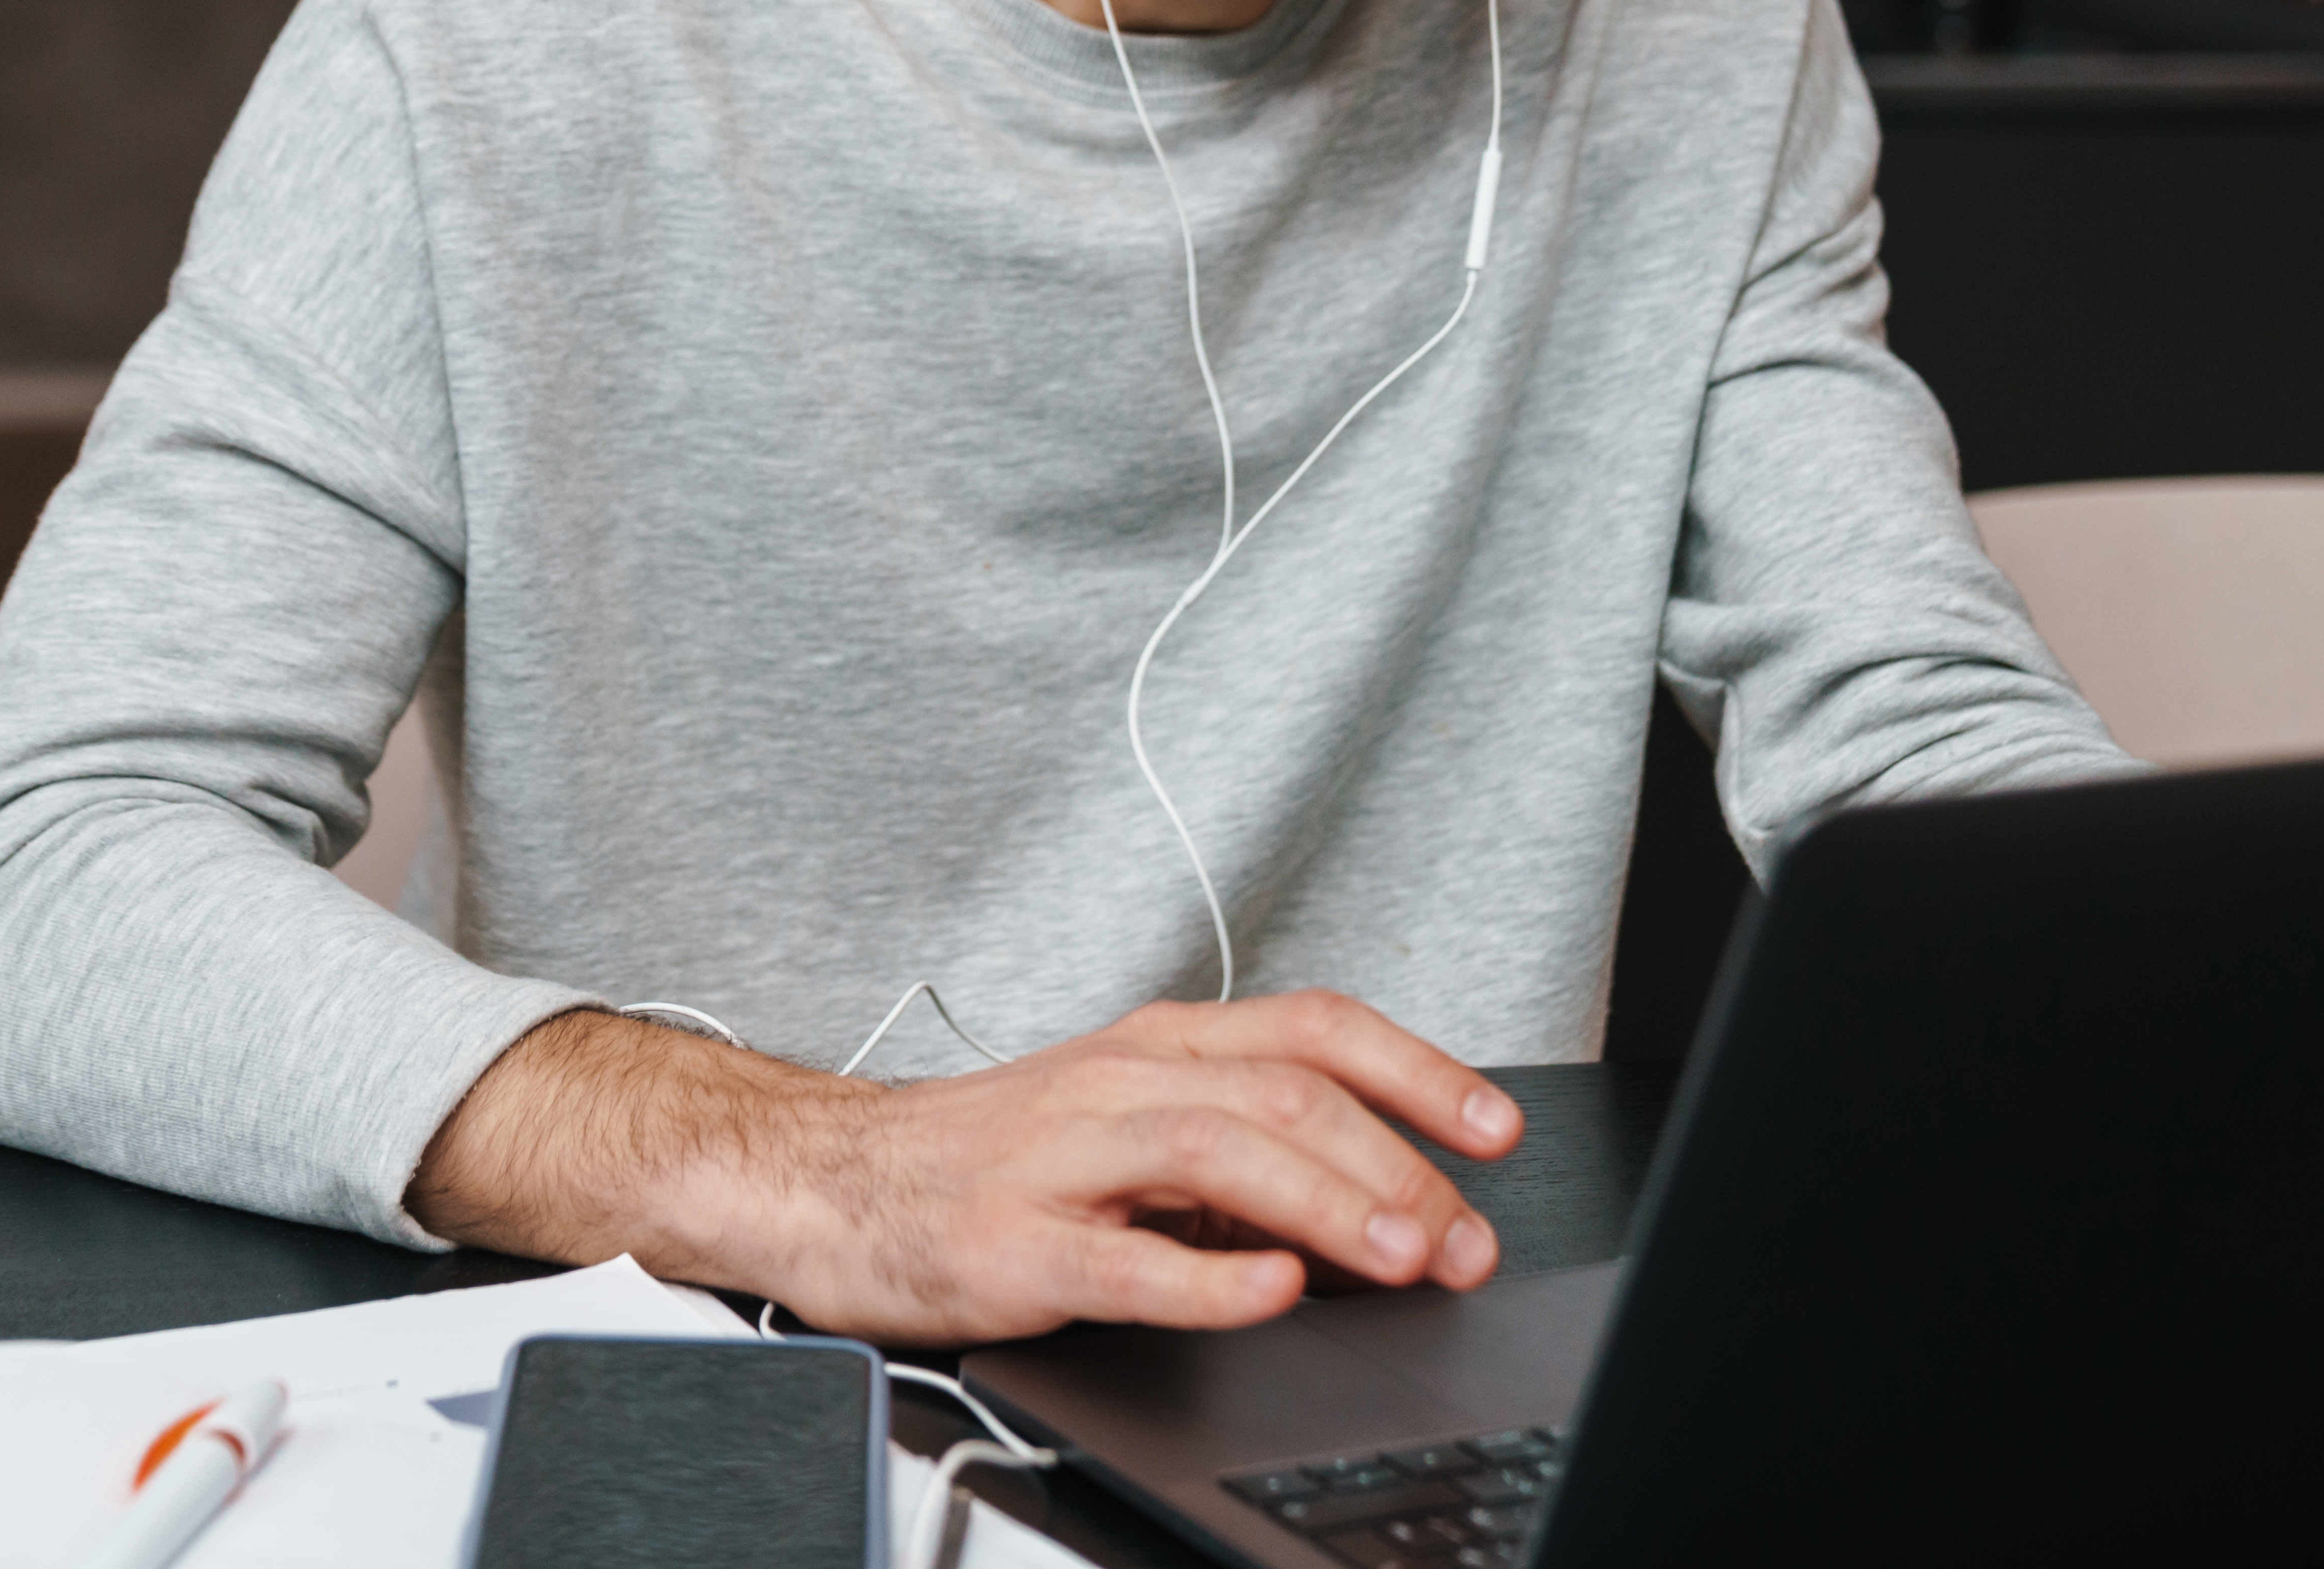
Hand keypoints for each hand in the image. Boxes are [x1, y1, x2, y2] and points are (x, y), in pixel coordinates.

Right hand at [409, 989, 1521, 1345]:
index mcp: (1158, 1046)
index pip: (1315, 1031)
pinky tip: (1267, 1292)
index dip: (1419, 1072)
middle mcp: (1120, 1081)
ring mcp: (1063, 1157)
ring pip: (1219, 1156)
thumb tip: (1378, 1196)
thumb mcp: (1126, 1121)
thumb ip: (1239, 1147)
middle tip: (1467, 1237)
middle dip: (1399, 1165)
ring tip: (1402, 1253)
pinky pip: (1122, 1255)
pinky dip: (1206, 1275)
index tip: (1498, 1127)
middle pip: (1288, 1097)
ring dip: (1328, 1205)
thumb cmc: (989, 1156)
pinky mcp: (1012, 1240)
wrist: (825, 1179)